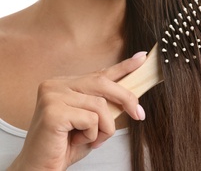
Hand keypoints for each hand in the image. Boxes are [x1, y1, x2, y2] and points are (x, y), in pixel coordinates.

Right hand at [8, 51, 146, 170]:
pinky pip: (91, 119)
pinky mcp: (53, 111)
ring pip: (100, 104)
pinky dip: (92, 134)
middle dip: (126, 98)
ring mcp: (52, 96)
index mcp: (65, 84)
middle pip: (103, 83)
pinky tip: (76, 141)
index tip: (141, 57)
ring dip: (105, 127)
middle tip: (140, 114)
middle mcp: (56, 84)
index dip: (123, 66)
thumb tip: (131, 96)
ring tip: (92, 139)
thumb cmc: (66, 145)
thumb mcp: (92, 120)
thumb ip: (105, 104)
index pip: (99, 73)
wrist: (41, 169)